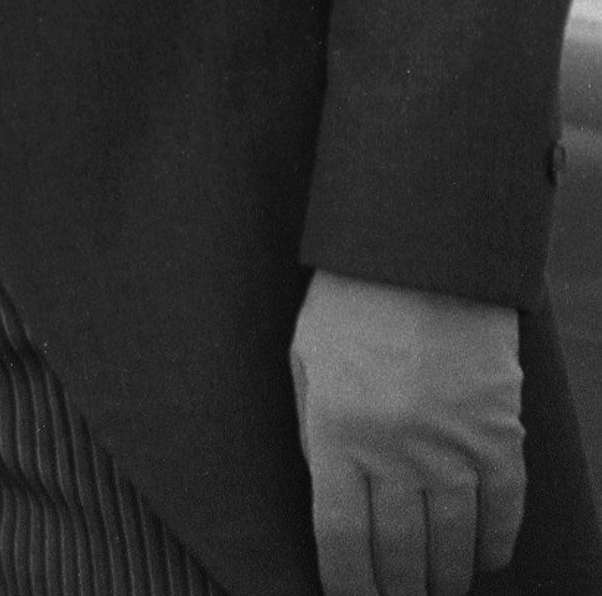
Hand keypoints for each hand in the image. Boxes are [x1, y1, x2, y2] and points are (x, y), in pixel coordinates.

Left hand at [290, 272, 522, 595]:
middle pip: (400, 554)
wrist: (422, 248)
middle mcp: (393, 448)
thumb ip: (314, 431)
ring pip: (453, 544)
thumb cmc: (351, 300)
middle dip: (400, 591)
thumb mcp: (307, 360)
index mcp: (335, 431)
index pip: (342, 541)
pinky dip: (494, 544)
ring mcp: (451, 445)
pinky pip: (502, 510)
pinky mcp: (499, 432)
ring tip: (438, 590)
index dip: (350, 587)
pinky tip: (484, 558)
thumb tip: (330, 500)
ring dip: (446, 578)